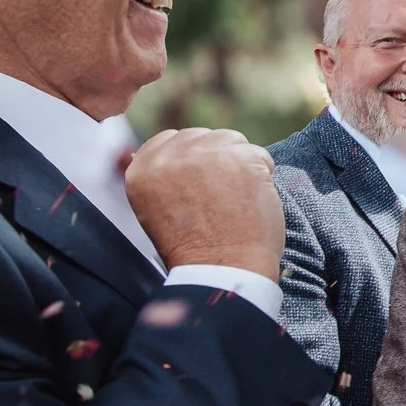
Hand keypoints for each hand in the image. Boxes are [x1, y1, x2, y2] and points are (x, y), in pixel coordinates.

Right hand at [124, 127, 283, 278]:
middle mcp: (169, 156)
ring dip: (240, 163)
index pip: (171, 139)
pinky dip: (263, 174)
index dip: (193, 159)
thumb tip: (174, 150)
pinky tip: (254, 200)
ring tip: (236, 199)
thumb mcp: (155, 208)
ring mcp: (206, 154)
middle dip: (217, 159)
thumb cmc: (193, 247)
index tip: (202, 186)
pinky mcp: (241, 158)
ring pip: (231, 140)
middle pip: (202, 136)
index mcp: (142, 169)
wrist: (222, 269)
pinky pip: (258, 154)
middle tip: (222, 196)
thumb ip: (161, 175)